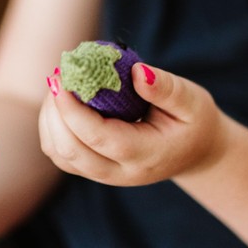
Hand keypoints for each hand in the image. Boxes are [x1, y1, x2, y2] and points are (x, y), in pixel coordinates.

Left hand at [39, 64, 228, 186]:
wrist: (197, 153)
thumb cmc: (194, 122)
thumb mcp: (192, 101)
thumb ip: (165, 89)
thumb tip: (137, 73)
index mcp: (144, 155)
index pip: (99, 137)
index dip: (73, 110)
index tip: (62, 79)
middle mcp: (120, 173)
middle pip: (71, 152)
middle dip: (55, 114)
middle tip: (57, 77)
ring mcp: (105, 175)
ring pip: (61, 156)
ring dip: (50, 121)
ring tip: (58, 86)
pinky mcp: (95, 169)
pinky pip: (62, 155)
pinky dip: (53, 129)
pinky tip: (60, 102)